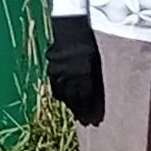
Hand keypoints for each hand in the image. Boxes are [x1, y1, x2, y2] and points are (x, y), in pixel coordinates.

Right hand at [45, 12, 105, 126]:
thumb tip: (98, 96)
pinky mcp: (51, 69)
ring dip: (69, 104)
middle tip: (84, 121)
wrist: (72, 29)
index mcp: (83, 75)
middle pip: (73, 99)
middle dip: (79, 111)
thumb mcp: (97, 62)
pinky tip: (63, 97)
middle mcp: (70, 77)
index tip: (93, 120)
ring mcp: (58, 74)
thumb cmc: (90, 44)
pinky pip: (54, 86)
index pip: (85, 99)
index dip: (89, 110)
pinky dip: (59, 93)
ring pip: (62, 94)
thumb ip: (96, 80)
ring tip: (74, 111)